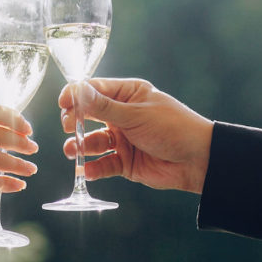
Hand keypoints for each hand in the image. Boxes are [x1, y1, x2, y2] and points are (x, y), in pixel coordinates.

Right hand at [59, 78, 213, 193]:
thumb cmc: (172, 127)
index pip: (94, 90)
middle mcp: (122, 115)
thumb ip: (103, 107)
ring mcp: (123, 139)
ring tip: (73, 151)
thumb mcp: (136, 115)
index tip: (63, 103)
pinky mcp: (125, 162)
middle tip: (67, 128)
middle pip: (88, 116)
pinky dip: (93, 168)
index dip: (76, 95)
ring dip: (80, 146)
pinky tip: (87, 171)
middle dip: (74, 122)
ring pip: (93, 142)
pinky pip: (103, 164)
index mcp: (128, 94)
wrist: (198, 160)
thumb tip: (77, 90)